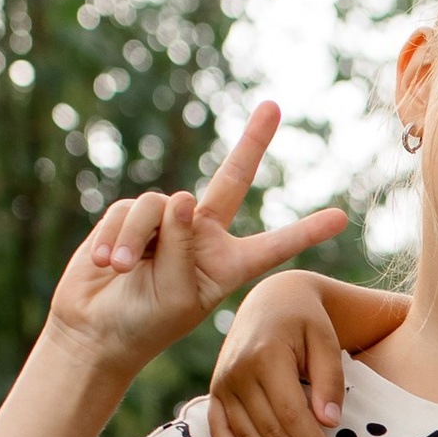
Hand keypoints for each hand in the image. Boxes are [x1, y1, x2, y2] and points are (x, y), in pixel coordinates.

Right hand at [45, 104, 345, 386]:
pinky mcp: (132, 216)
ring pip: (163, 205)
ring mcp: (168, 223)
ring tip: (123, 270)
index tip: (341, 218)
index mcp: (227, 265)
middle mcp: (203, 237)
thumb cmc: (143, 322)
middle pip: (231, 179)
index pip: (272, 246)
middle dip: (252, 142)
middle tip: (273, 106)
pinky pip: (131, 211)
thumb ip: (180, 245)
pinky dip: (117, 235)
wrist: (96, 330)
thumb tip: (182, 194)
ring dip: (140, 238)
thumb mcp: (175, 294)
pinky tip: (108, 263)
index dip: (304, 232)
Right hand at [205, 268, 352, 436]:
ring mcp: (223, 383)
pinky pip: (219, 430)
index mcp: (266, 356)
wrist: (271, 301)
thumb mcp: (326, 340)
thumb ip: (330, 380)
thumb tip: (328, 423)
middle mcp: (238, 372)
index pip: (291, 414)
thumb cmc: (306, 321)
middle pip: (270, 432)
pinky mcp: (216, 392)